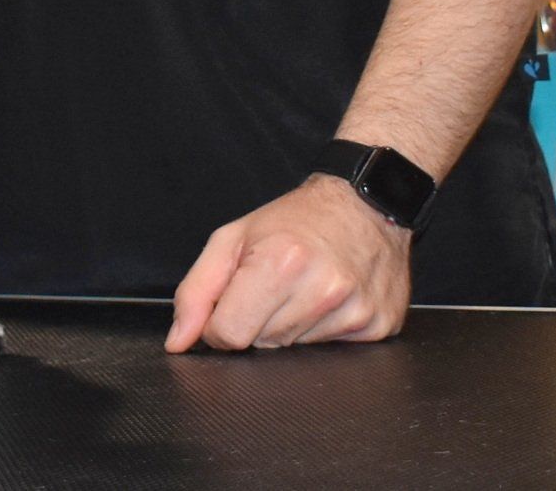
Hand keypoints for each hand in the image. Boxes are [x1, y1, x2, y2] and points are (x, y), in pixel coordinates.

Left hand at [164, 175, 411, 351]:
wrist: (365, 203)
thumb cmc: (296, 219)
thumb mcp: (234, 238)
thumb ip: (197, 291)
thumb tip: (177, 342)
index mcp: (279, 262)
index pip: (229, 334)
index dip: (222, 322)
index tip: (235, 299)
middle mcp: (321, 288)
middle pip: (262, 345)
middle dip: (259, 321)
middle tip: (277, 284)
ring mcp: (354, 310)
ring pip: (294, 352)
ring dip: (290, 326)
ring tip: (305, 287)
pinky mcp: (378, 326)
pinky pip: (330, 352)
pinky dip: (322, 330)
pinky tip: (330, 298)